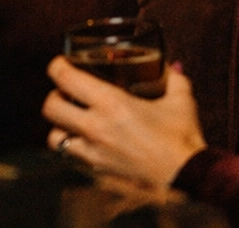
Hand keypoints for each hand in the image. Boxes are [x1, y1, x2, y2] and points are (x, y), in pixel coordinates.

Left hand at [42, 57, 206, 188]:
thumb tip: (171, 65)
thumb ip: (172, 77)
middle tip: (66, 91)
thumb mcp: (180, 98)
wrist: (188, 177)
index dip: (57, 65)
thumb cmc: (182, 137)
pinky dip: (72, 146)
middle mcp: (95, 127)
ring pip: (53, 137)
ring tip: (72, 118)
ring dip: (59, 125)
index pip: (64, 77)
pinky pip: (71, 156)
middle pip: (50, 107)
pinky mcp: (98, 170)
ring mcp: (93, 152)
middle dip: (54, 95)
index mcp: (111, 103)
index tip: (63, 62)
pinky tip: (88, 139)